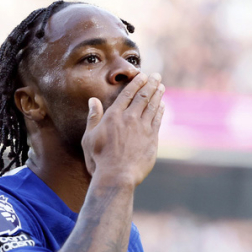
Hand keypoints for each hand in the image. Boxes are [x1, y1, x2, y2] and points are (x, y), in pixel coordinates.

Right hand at [81, 72, 165, 186]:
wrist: (117, 176)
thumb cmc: (99, 159)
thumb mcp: (89, 137)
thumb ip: (93, 118)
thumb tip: (93, 100)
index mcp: (114, 116)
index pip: (127, 94)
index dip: (136, 83)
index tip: (142, 75)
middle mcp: (130, 119)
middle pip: (143, 96)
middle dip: (150, 84)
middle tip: (156, 76)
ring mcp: (143, 128)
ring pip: (153, 106)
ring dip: (158, 95)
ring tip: (161, 87)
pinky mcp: (152, 139)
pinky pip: (158, 120)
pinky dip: (160, 110)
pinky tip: (162, 105)